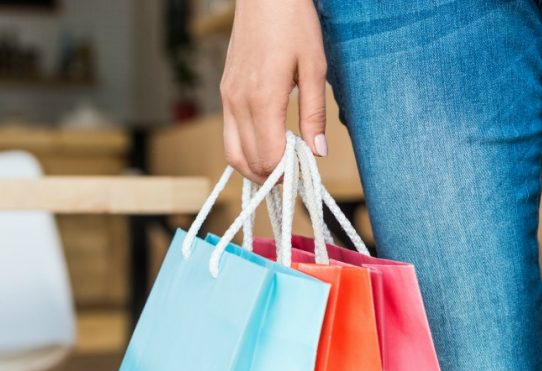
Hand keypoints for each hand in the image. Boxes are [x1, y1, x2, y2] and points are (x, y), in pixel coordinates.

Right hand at [220, 0, 327, 182]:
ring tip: (280, 168)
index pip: (268, 155)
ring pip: (232, 151)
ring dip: (254, 167)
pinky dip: (246, 149)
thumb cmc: (293, 24)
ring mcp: (227, 97)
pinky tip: (268, 144)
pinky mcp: (225, 91)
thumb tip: (317, 152)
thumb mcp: (315, 67)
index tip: (304, 174)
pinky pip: (229, 133)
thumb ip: (314, 114)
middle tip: (294, 176)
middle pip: (247, 160)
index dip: (286, 173)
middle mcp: (238, 102)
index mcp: (263, 98)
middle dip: (270, 175)